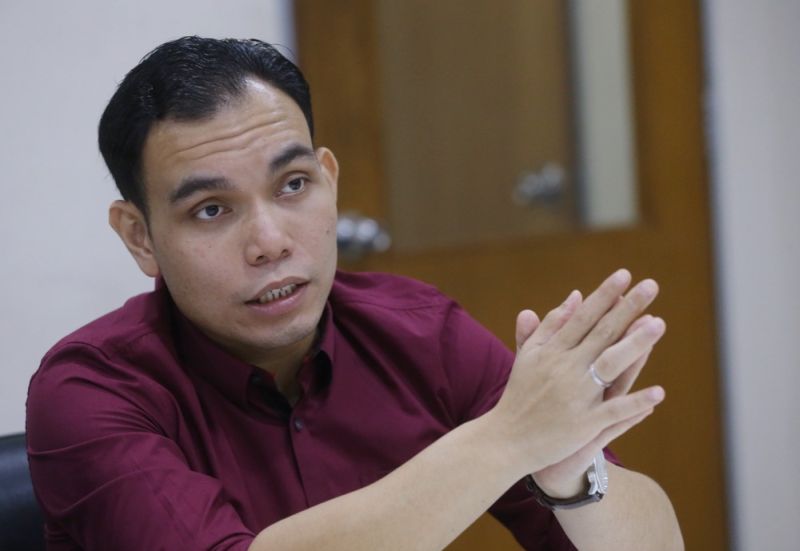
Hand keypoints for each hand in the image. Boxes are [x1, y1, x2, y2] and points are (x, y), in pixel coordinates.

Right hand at [489, 269, 666, 485]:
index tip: (625, 274)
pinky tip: (658, 393)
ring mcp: (575, 396)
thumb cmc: (520, 394)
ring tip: (659, 324)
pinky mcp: (582, 424)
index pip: (583, 317)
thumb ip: (550, 325)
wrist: (506, 439)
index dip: (604, 295)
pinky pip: (613, 412)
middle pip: (601, 334)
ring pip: (610, 365)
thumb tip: (575, 295)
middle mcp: (564, 368)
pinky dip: (634, 403)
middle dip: (627, 309)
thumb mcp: (529, 355)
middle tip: (651, 286)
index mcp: (551, 351)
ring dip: (635, 345)